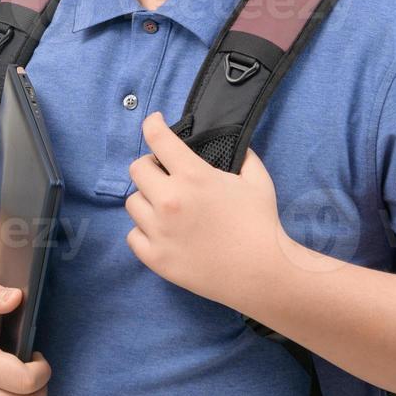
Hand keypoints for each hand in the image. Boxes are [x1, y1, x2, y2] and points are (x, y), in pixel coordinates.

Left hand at [123, 110, 288, 309]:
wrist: (263, 274)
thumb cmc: (262, 225)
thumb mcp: (257, 180)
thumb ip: (242, 155)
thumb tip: (232, 144)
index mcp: (193, 177)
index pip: (158, 139)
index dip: (152, 124)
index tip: (153, 122)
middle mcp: (169, 201)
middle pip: (137, 169)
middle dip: (151, 167)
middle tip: (164, 175)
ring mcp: (159, 231)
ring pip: (133, 202)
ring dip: (147, 200)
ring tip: (165, 207)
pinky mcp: (155, 258)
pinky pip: (132, 235)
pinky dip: (144, 231)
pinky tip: (162, 232)